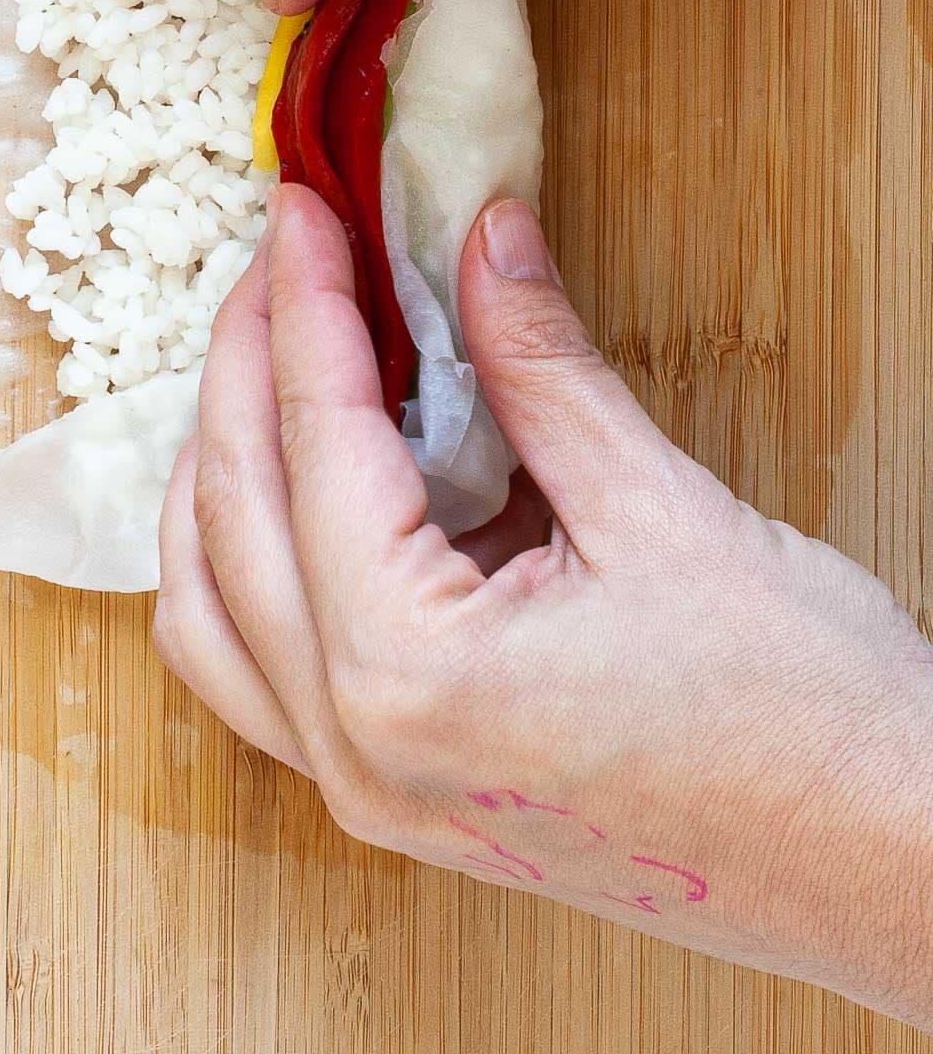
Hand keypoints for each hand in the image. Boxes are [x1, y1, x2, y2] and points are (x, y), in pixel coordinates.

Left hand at [155, 186, 932, 1024]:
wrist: (884, 862)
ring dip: (220, 469)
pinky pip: (259, 674)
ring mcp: (366, 791)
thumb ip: (541, 365)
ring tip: (276, 359)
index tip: (305, 210)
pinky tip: (304, 486)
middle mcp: (355, 748)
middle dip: (245, 365)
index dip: (305, 301)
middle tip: (285, 259)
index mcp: (407, 671)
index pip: (313, 436)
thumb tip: (481, 241)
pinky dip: (252, 562)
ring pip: (209, 610)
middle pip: (229, 512)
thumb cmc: (803, 716)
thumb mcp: (660, 509)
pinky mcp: (397, 800)